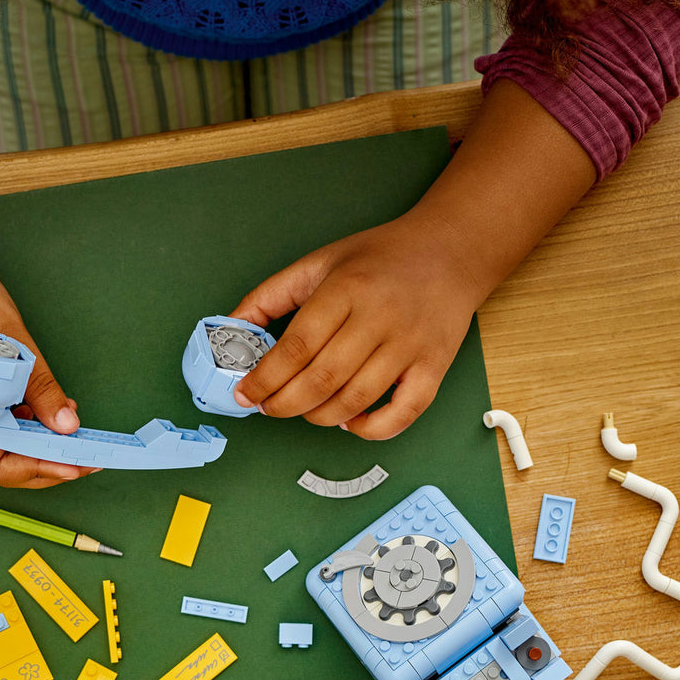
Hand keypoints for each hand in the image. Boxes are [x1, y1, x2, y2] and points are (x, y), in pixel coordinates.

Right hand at [0, 257, 98, 487]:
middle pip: (0, 463)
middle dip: (43, 463)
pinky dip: (24, 424)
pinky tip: (46, 411)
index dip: (39, 471)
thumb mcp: (12, 346)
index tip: (75, 466)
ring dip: (36, 444)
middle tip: (82, 457)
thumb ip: (40, 390)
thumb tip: (66, 424)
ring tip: (69, 431)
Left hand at [229, 212, 489, 438]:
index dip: (265, 378)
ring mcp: (410, 344)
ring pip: (356, 400)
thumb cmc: (378, 259)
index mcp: (346, 288)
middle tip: (268, 408)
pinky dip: (372, 429)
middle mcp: (380, 317)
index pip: (297, 346)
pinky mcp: (435, 365)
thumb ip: (270, 296)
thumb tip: (230, 330)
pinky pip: (404, 413)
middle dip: (284, 403)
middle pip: (323, 378)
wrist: (450, 250)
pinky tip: (350, 422)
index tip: (245, 394)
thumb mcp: (318, 263)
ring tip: (303, 410)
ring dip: (320, 416)